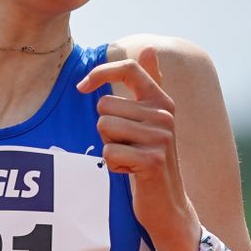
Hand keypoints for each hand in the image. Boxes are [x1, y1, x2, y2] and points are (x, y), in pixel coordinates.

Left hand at [76, 45, 199, 250]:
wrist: (168, 203)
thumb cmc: (152, 158)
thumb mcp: (152, 120)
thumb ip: (150, 84)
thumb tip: (150, 47)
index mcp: (162, 101)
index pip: (129, 69)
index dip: (101, 73)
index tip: (82, 88)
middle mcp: (165, 115)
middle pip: (104, 106)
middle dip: (105, 129)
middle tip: (125, 146)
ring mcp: (161, 138)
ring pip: (104, 128)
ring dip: (109, 147)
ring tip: (129, 158)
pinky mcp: (152, 160)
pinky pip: (109, 152)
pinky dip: (112, 166)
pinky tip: (130, 172)